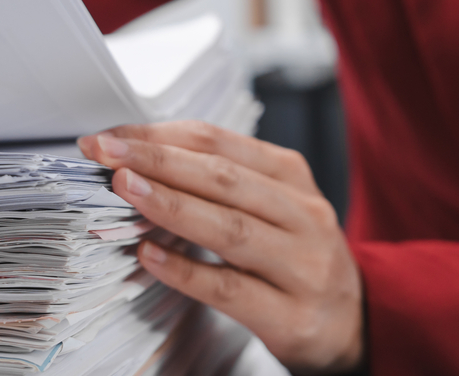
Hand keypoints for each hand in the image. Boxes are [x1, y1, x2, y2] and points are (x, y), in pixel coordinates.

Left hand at [78, 121, 363, 373]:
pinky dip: (188, 270)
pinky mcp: (292, 315)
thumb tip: (136, 161)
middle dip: (158, 161)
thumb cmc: (293, 254)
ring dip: (172, 205)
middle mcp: (303, 214)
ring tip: (125, 190)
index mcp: (290, 175)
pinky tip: (150, 257)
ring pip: (231, 229)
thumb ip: (215, 182)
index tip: (109, 137)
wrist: (352, 322)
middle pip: (223, 179)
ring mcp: (303, 266)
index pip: (217, 143)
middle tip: (106, 154)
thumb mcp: (268, 205)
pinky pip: (232, 289)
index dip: (159, 136)